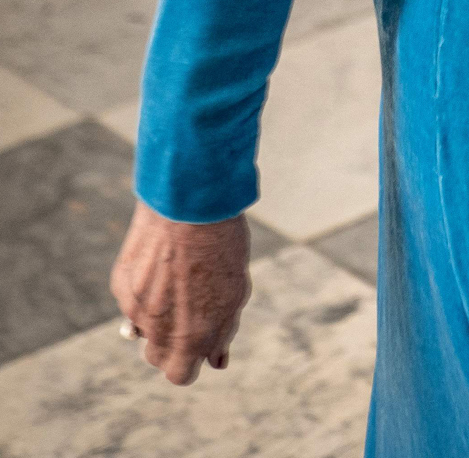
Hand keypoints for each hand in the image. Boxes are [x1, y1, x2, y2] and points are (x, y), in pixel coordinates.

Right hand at [110, 201, 250, 385]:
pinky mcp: (122, 285)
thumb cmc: (222, 245)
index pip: (180, 376)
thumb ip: (223, 331)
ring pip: (140, 331)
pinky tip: (161, 263)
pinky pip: (131, 301)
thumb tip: (216, 361)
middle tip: (189, 311)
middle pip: (157, 358)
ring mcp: (136, 308)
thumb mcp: (236, 291)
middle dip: (171, 343)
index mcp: (192, 337)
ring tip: (176, 282)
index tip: (200, 343)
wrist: (191, 203)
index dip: (191, 361)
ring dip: (155, 318)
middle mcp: (160, 330)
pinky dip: (143, 292)